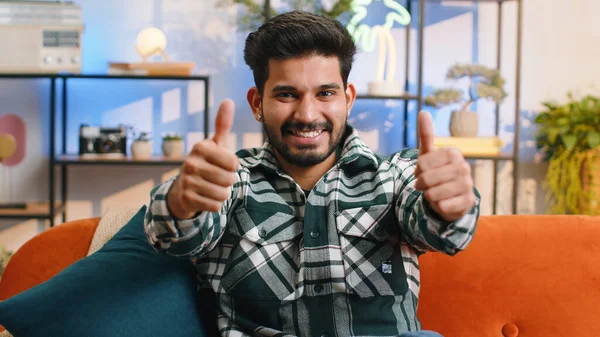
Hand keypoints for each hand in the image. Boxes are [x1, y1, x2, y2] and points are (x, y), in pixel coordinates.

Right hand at [167, 99, 238, 218]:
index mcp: (200, 147)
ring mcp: (187, 181)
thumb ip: (222, 124)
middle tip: (216, 178)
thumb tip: (228, 101)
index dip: (233, 166)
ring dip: (222, 193)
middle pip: (229, 179)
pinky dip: (215, 204)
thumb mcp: (215, 144)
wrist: (184, 188)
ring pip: (223, 193)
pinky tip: (206, 197)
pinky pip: (216, 206)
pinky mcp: (187, 199)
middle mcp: (191, 163)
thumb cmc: (207, 163)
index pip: (234, 162)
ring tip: (211, 187)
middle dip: (228, 181)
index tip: (222, 164)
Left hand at [413, 111, 475, 220]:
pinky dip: (437, 206)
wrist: (449, 196)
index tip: (422, 172)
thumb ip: (426, 134)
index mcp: (453, 153)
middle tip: (424, 185)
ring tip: (432, 193)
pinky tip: (443, 202)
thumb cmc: (436, 172)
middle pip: (427, 179)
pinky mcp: (468, 202)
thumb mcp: (428, 154)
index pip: (422, 163)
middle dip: (421, 184)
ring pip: (433, 193)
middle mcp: (464, 167)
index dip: (417, 171)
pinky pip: (443, 206)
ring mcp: (468, 185)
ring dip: (428, 196)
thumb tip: (423, 111)